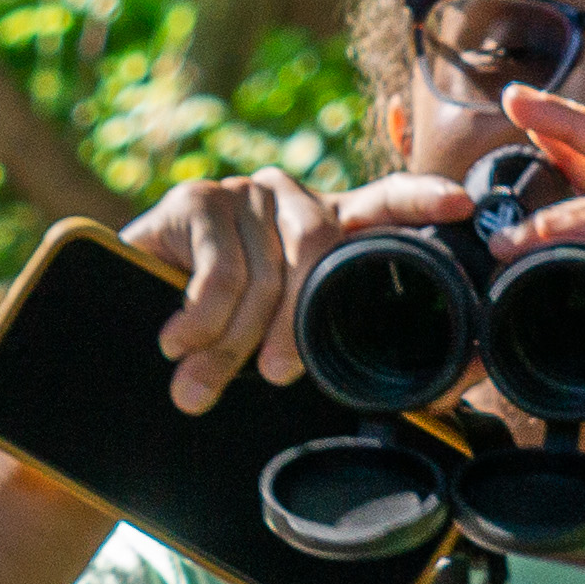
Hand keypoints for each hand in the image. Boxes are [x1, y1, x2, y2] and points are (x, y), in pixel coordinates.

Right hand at [123, 164, 472, 413]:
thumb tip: (445, 391)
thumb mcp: (281, 342)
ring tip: (201, 381)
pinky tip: (176, 340)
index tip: (460, 207)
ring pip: (262, 275)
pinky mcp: (196, 199)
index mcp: (328, 226)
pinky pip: (217, 272)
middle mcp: (291, 199)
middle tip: (278, 377)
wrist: (123, 325)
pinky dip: (199, 320)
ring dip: (232, 341)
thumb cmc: (220, 338)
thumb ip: (335, 348)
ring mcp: (243, 192)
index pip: (386, 201)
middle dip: (295, 329)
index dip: (423, 200)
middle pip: (317, 255)